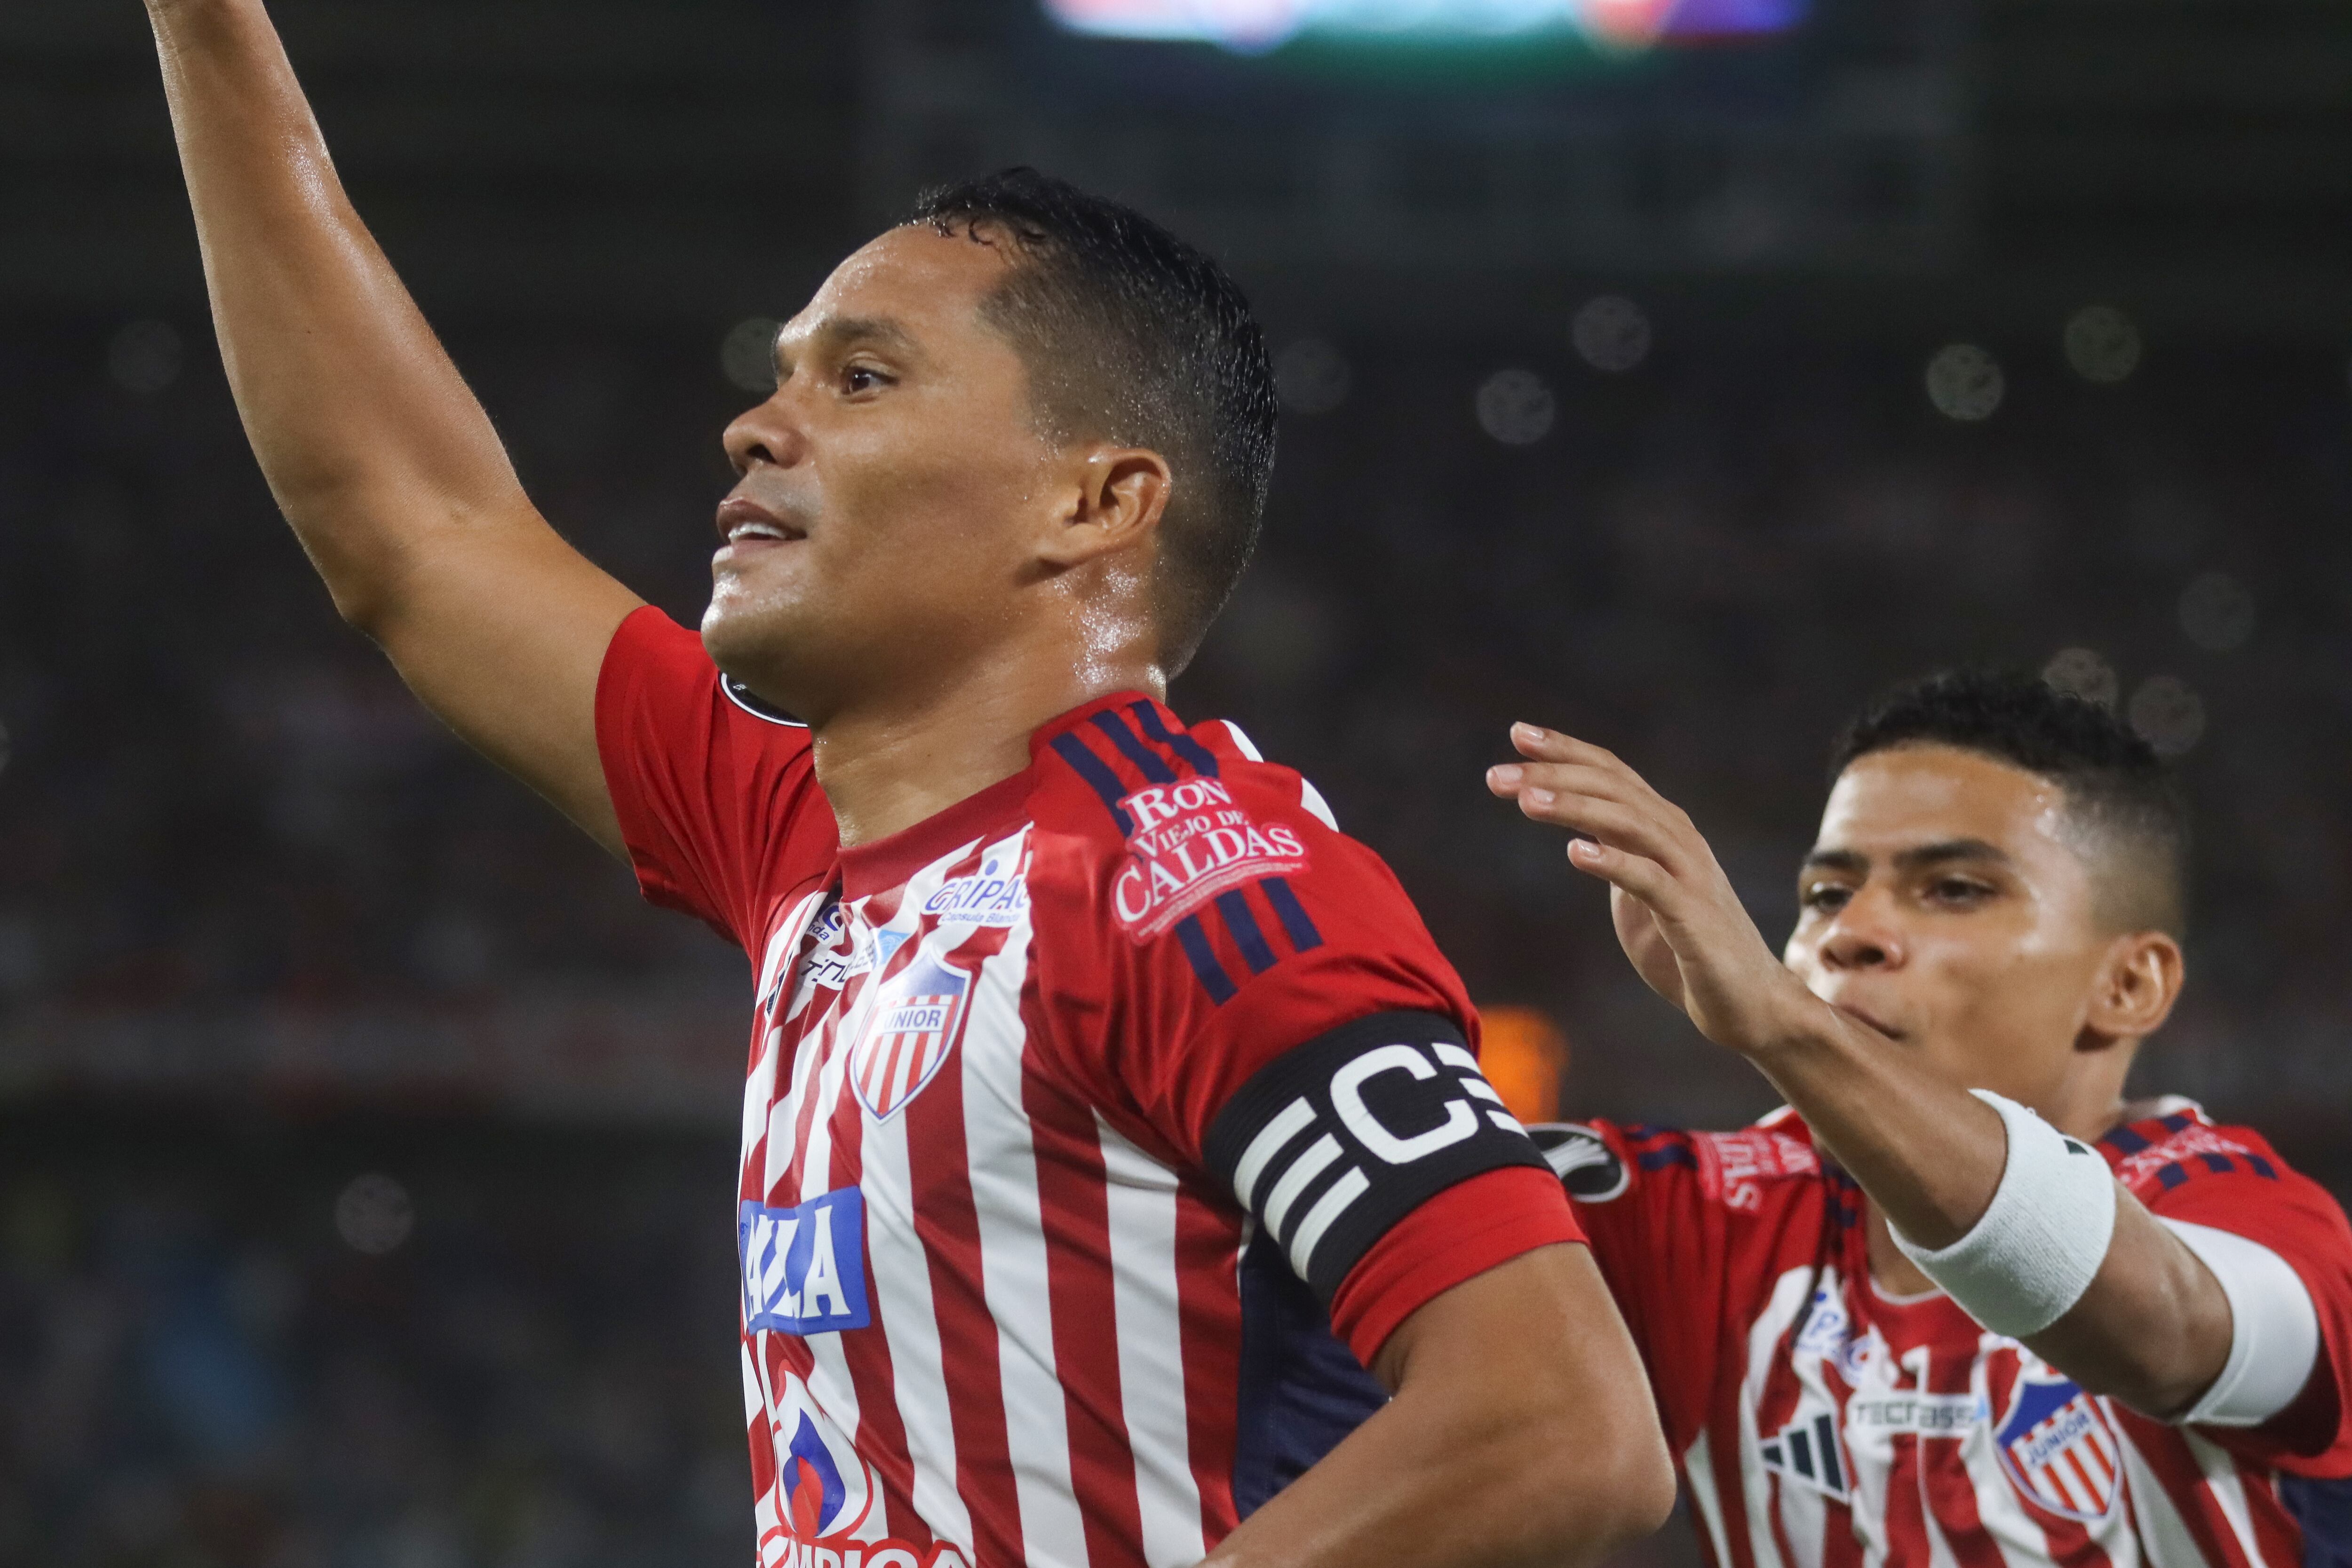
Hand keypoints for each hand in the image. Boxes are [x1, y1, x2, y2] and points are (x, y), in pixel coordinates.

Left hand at [1486, 723, 1820, 1057]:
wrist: (1747, 1002)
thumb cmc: (1687, 948)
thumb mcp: (1642, 891)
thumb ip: (1618, 857)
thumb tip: (1581, 838)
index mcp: (1662, 828)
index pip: (1611, 773)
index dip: (1566, 750)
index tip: (1517, 733)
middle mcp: (1677, 838)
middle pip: (1612, 788)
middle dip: (1553, 775)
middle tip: (1496, 775)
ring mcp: (1688, 873)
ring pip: (1628, 822)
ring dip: (1574, 807)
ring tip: (1526, 801)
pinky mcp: (1692, 913)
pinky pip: (1649, 879)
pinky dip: (1612, 861)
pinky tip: (1575, 852)